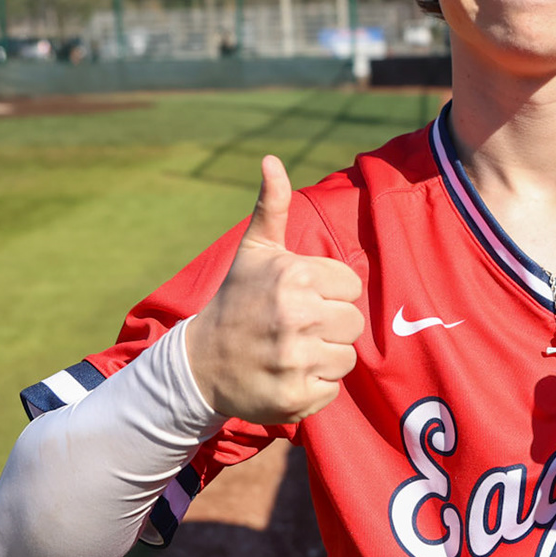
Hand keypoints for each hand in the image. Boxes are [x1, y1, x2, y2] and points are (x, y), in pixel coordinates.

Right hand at [184, 156, 364, 425]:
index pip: (351, 287)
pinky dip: (314, 387)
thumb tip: (272, 159)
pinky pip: (333, 390)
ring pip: (347, 358)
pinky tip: (287, 375)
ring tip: (292, 350)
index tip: (299, 298)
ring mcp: (295, 360)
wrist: (200, 363)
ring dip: (325, 357)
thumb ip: (272, 205)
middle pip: (354, 323)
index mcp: (294, 277)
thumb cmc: (237, 300)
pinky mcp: (295, 397)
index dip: (328, 293)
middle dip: (330, 325)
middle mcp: (297, 317)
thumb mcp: (254, 250)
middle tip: (297, 327)